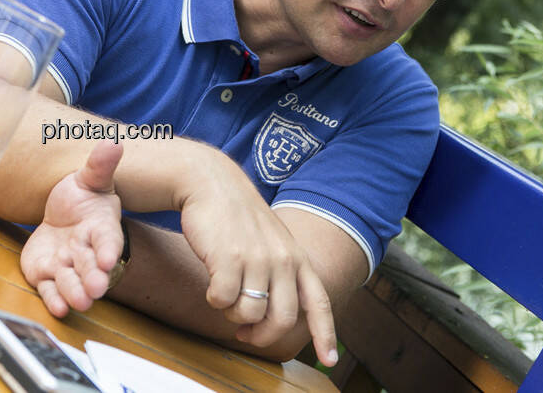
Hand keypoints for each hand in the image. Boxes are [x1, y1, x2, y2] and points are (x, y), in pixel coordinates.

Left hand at [20, 142, 124, 317]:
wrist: (60, 214)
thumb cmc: (82, 197)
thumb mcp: (90, 178)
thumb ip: (100, 165)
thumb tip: (114, 142)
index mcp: (101, 227)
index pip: (107, 239)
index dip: (109, 249)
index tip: (109, 259)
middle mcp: (86, 251)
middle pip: (91, 266)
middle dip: (94, 278)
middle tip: (96, 288)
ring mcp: (67, 265)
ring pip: (72, 281)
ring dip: (75, 292)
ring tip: (79, 301)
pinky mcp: (46, 274)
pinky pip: (50, 290)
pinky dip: (54, 299)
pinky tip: (57, 308)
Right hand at [178, 169, 338, 366]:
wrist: (212, 183)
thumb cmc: (238, 217)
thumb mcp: (272, 240)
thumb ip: (280, 271)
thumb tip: (271, 316)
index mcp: (296, 258)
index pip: (318, 302)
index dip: (325, 334)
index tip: (330, 359)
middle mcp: (282, 260)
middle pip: (282, 320)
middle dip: (262, 336)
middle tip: (246, 336)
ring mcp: (257, 259)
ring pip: (249, 314)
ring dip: (233, 315)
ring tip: (225, 297)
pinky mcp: (228, 258)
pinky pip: (222, 301)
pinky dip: (214, 300)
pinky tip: (211, 283)